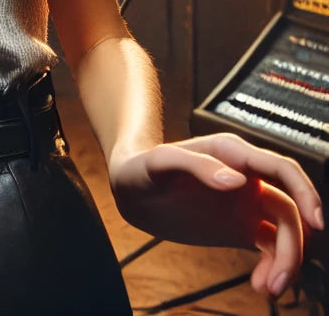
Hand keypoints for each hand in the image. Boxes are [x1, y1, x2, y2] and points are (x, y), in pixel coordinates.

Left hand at [110, 132, 323, 297]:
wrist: (131, 190)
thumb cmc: (141, 167)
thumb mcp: (160, 163)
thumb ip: (196, 165)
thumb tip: (238, 181)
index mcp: (232, 154)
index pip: (282, 168)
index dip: (305, 192)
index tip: (316, 224)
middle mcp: (247, 178)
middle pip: (291, 208)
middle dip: (295, 244)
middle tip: (280, 279)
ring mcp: (247, 203)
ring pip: (286, 231)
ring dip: (287, 261)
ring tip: (267, 288)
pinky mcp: (242, 227)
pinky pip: (271, 247)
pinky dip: (273, 267)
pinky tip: (259, 285)